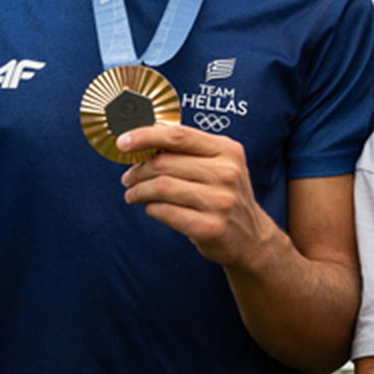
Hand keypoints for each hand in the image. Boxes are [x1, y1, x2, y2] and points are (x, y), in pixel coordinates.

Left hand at [118, 124, 284, 267]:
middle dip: (138, 170)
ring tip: (132, 194)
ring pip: (161, 187)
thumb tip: (143, 143)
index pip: (179, 135)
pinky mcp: (210, 227)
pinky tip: (150, 208)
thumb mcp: (219, 166)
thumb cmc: (224, 196)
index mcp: (228, 150)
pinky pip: (165, 212)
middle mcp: (227, 173)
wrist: (251, 238)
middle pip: (165, 163)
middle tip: (128, 177)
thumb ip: (188, 152)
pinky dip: (151, 209)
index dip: (146, 136)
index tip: (123, 142)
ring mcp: (220, 201)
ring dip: (139, 191)